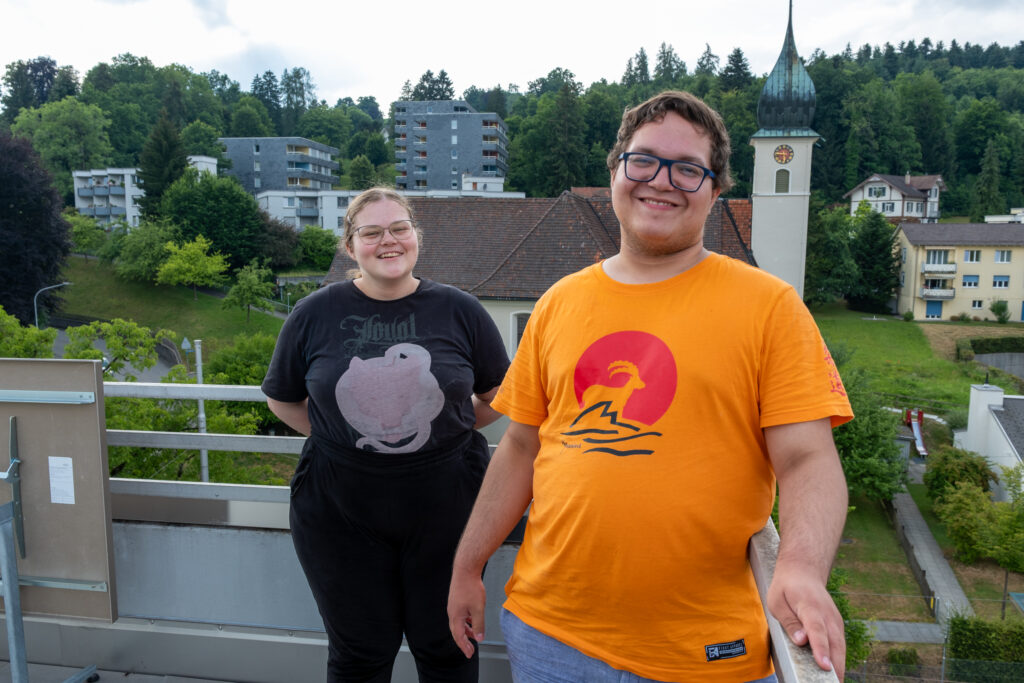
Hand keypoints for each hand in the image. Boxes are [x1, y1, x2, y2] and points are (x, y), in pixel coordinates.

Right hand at [447, 567, 486, 658]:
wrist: (465, 570)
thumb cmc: (470, 587)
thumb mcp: (478, 609)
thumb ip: (479, 624)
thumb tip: (479, 638)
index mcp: (455, 617)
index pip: (458, 637)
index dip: (464, 647)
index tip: (469, 654)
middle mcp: (452, 612)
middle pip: (457, 631)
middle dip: (464, 642)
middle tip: (471, 650)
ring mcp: (454, 606)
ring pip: (459, 623)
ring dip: (466, 631)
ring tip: (474, 635)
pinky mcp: (457, 600)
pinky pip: (460, 616)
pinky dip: (466, 622)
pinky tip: (472, 620)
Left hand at [767, 562, 845, 680]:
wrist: (803, 571)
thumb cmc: (786, 588)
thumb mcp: (777, 601)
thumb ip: (789, 622)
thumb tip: (801, 642)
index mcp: (809, 606)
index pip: (817, 630)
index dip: (821, 648)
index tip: (824, 665)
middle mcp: (827, 614)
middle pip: (834, 642)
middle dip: (834, 666)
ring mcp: (835, 620)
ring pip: (840, 646)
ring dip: (839, 666)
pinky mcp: (837, 625)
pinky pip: (839, 645)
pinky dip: (839, 660)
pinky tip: (834, 675)